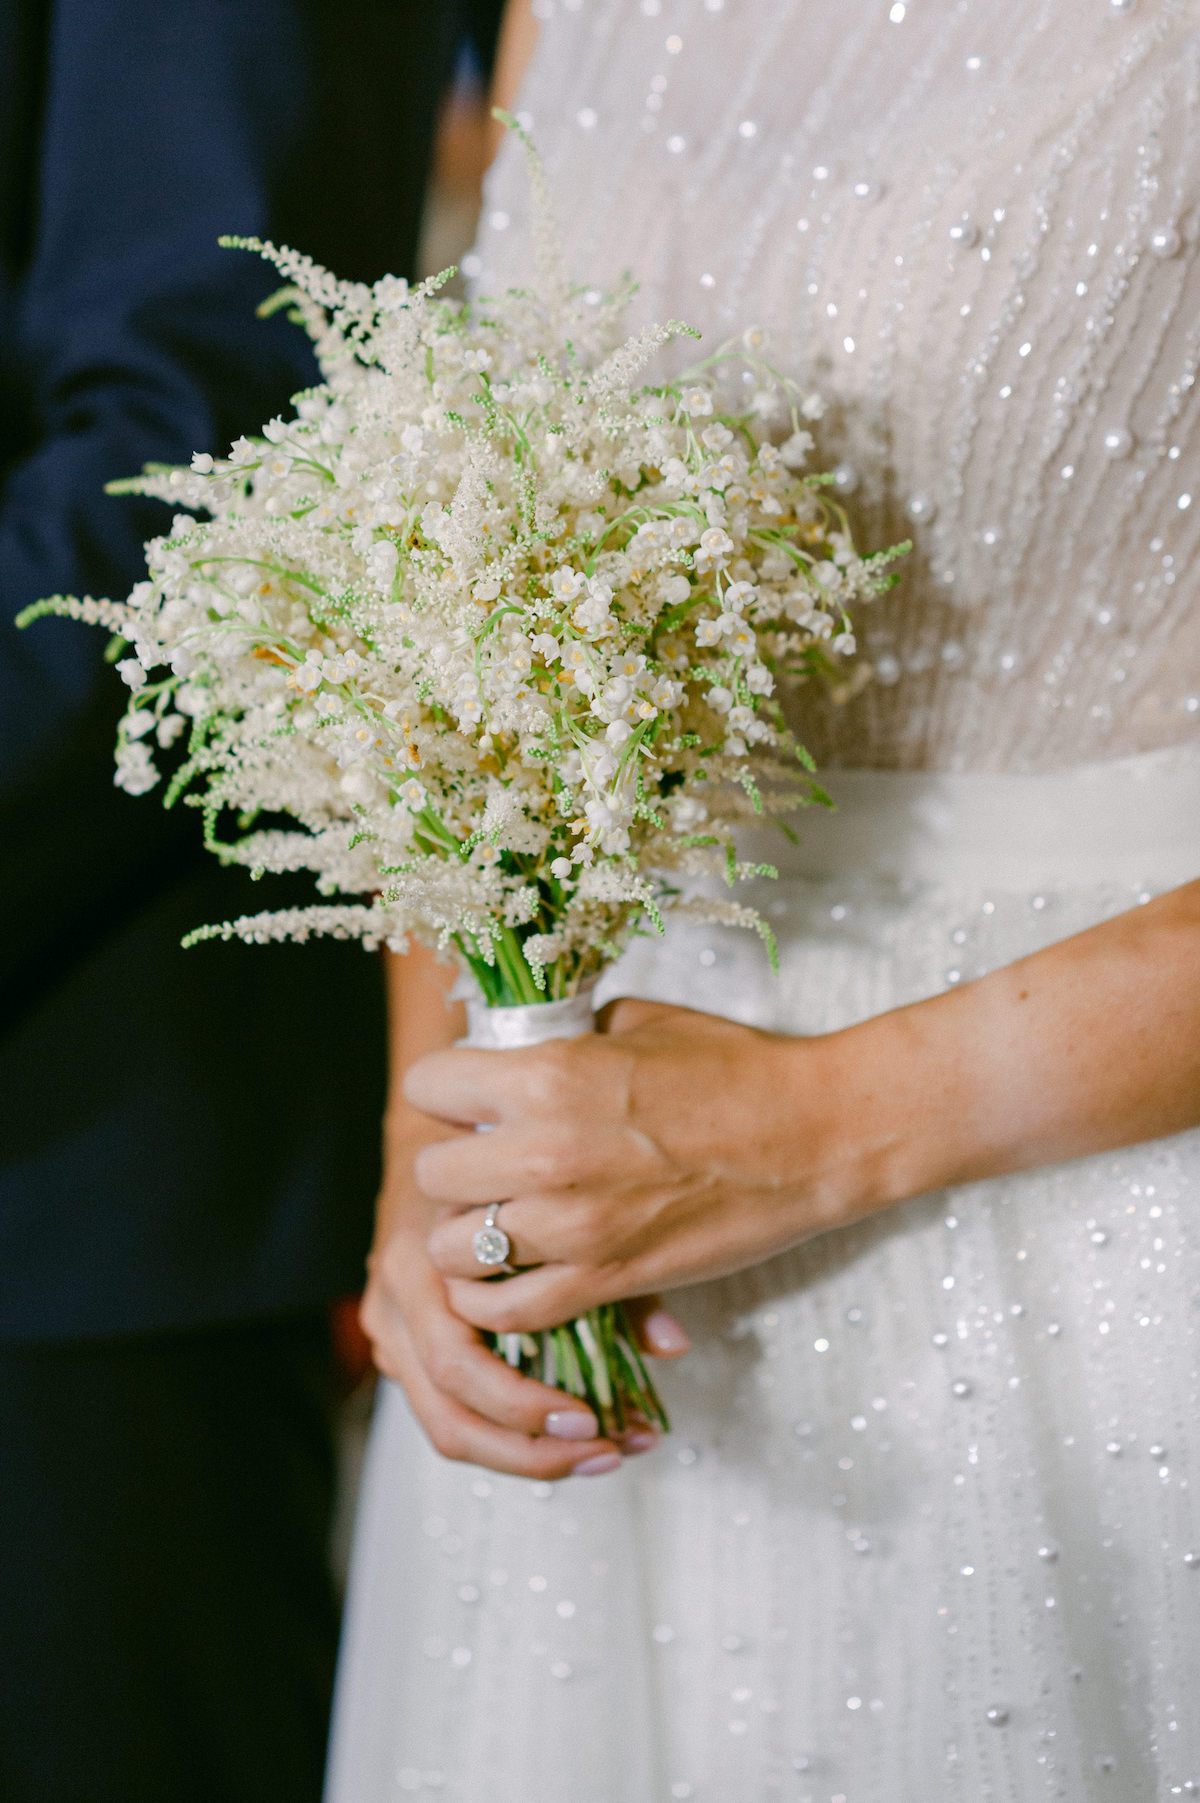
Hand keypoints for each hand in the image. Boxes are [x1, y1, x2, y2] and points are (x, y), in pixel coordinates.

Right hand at [360, 1134, 687, 1477]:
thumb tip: (672, 1344)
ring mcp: (390, 1328)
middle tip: (607, 1450)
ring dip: (525, 1455)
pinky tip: (572, 1435)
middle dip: (531, 1449)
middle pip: (448, 1414)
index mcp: (423, 1264)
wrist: (438, 1131)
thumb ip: (611, 1273)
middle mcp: (397, 1303)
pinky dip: (509, 1432)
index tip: (600, 1420)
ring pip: (443, 1424)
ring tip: (605, 1453)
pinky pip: (446, 1408)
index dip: (529, 1410)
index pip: (462, 1367)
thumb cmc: (504, 1163)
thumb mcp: (551, 1203)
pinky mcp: (402, 1343)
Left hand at [409, 1000, 857, 1337]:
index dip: (444, 1092)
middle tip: (484, 1165)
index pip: (427, 1086)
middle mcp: (545, 1150)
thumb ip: (559, 1038)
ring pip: (454, 1251)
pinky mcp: (605, 1278)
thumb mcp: (635, 1021)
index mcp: (549, 1073)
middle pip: (430, 1174)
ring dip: (467, 1238)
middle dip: (450, 1169)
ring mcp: (573, 1224)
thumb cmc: (733, 1067)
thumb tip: (508, 1046)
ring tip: (496, 1223)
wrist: (815, 1135)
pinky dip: (494, 1301)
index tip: (468, 1101)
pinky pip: (507, 1310)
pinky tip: (511, 1277)